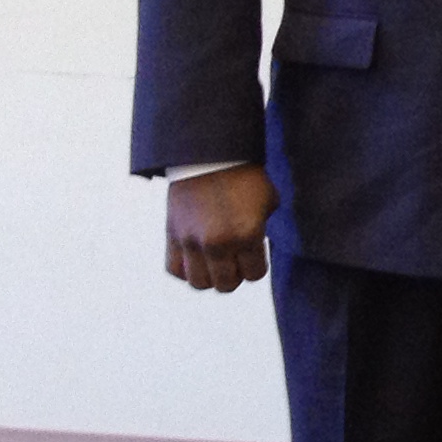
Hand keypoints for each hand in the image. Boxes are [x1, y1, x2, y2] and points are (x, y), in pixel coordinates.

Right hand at [164, 166, 277, 292]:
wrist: (210, 156)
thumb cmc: (245, 178)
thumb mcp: (268, 204)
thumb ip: (261, 234)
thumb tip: (252, 255)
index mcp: (247, 234)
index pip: (254, 274)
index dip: (256, 266)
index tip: (254, 252)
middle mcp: (218, 242)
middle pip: (226, 285)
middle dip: (235, 274)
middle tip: (235, 259)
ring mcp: (192, 241)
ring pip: (199, 283)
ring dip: (210, 276)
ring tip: (215, 261)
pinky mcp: (172, 235)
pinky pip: (174, 270)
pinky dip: (186, 270)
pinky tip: (196, 258)